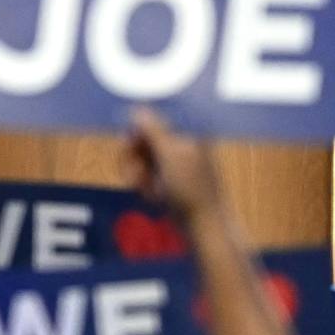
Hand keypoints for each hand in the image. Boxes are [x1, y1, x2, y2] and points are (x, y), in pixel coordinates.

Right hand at [123, 105, 223, 224]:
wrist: (204, 224)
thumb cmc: (191, 188)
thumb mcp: (170, 155)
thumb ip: (153, 130)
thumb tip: (137, 109)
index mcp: (187, 132)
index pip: (152, 121)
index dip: (136, 135)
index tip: (129, 148)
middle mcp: (182, 143)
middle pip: (144, 140)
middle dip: (136, 159)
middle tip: (135, 176)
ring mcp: (177, 163)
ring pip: (143, 160)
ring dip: (139, 175)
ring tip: (149, 191)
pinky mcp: (171, 181)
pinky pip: (149, 176)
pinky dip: (147, 186)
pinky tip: (154, 198)